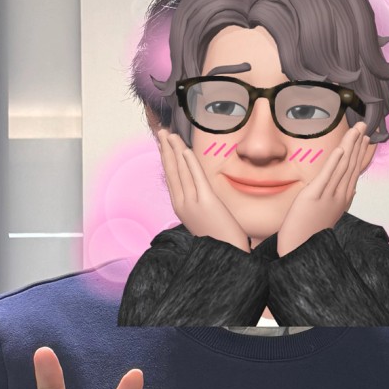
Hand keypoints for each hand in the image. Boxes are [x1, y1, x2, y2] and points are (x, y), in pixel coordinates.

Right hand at [156, 126, 251, 250]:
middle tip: (162, 132)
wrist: (227, 256)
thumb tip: (199, 192)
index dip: (166, 159)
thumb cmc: (219, 239)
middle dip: (166, 149)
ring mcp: (193, 204)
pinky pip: (197, 179)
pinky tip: (186, 150)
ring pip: (181, 172)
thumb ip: (198, 203)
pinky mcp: (207, 204)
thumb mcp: (202, 219)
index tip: (164, 144)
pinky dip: (191, 163)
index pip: (171, 178)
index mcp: (180, 207)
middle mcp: (182, 204)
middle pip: (172, 171)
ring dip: (175, 150)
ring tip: (170, 135)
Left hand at [275, 121, 374, 256]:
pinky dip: (335, 162)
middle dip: (358, 143)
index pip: (354, 170)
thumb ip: (340, 198)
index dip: (360, 151)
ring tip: (356, 130)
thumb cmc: (311, 232)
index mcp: (344, 198)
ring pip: (342, 166)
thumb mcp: (330, 212)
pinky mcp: (314, 197)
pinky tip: (341, 149)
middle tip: (364, 125)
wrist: (300, 249)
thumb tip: (352, 190)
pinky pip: (327, 176)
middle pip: (351, 164)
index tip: (365, 137)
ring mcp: (328, 196)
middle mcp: (340, 195)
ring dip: (350, 146)